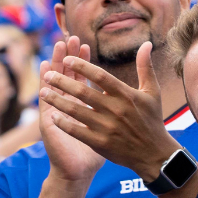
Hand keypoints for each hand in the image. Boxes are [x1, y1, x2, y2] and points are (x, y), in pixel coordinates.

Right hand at [37, 38, 104, 182]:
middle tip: (68, 39)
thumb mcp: (111, 124)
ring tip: (52, 51)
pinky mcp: (49, 123)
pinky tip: (42, 78)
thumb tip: (128, 96)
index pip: (81, 76)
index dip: (82, 61)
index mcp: (83, 104)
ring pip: (53, 86)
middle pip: (66, 75)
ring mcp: (56, 112)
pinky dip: (44, 90)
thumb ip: (116, 109)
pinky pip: (46, 104)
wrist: (79, 170)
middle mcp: (68, 105)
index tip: (84, 45)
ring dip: (53, 68)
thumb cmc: (98, 148)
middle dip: (67, 57)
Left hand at [40, 41, 176, 181]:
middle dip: (62, 81)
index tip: (67, 58)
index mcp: (126, 95)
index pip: (100, 75)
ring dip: (57, 101)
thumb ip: (145, 67)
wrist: (154, 154)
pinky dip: (63, 123)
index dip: (82, 65)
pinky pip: (76, 131)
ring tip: (43, 93)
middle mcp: (115, 110)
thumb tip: (146, 43)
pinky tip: (52, 116)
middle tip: (47, 75)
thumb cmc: (152, 120)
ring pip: (75, 111)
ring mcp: (107, 127)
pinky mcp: (100, 143)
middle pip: (83, 92)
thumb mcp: (152, 92)